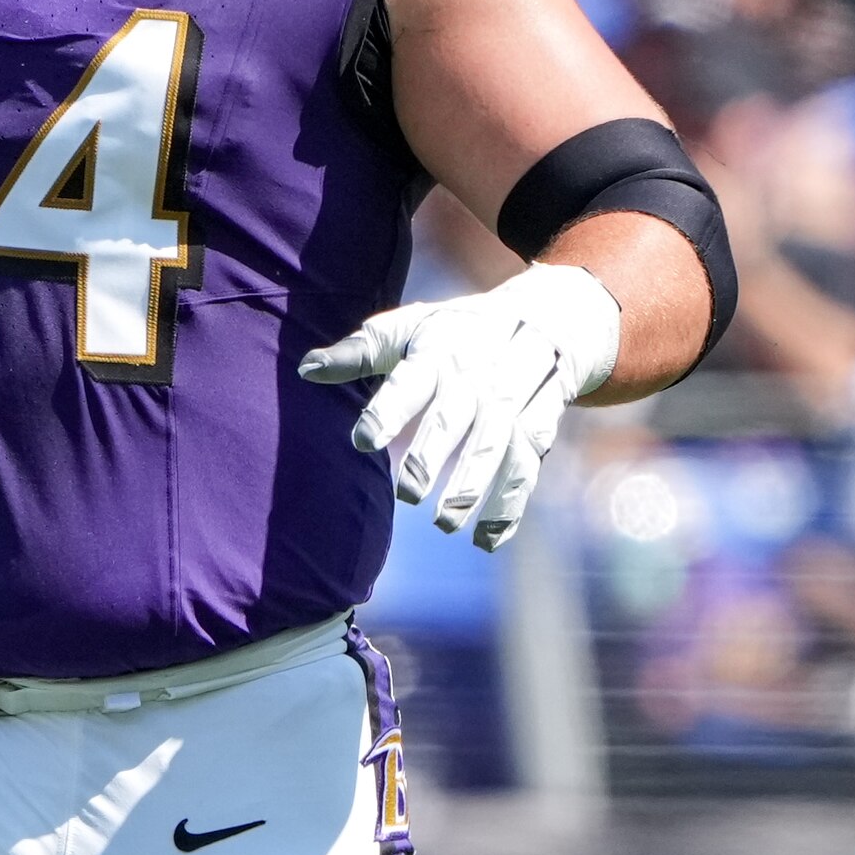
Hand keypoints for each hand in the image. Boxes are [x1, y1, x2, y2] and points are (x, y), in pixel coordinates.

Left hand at [298, 262, 619, 550]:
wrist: (548, 314)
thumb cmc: (457, 331)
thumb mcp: (411, 328)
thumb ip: (360, 352)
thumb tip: (307, 369)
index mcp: (441, 349)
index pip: (411, 381)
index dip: (388, 410)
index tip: (362, 442)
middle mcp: (481, 374)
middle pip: (457, 415)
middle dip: (434, 453)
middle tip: (408, 493)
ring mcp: (515, 400)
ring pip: (498, 444)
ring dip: (475, 484)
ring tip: (446, 525)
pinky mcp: (540, 425)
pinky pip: (528, 465)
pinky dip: (511, 504)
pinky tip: (487, 539)